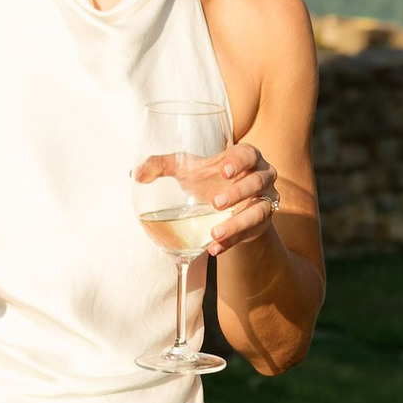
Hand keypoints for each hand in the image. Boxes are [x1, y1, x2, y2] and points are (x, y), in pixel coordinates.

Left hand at [136, 138, 278, 257]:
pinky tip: (215, 248)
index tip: (223, 170)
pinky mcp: (262, 223)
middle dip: (237, 193)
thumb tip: (137, 174)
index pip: (248, 154)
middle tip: (214, 203)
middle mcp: (261, 177)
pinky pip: (250, 233)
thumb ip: (162, 166)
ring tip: (214, 233)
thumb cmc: (208, 179)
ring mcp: (265, 201)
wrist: (226, 206)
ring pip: (259, 211)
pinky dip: (233, 241)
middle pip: (256, 182)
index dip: (238, 161)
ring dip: (237, 223)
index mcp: (245, 157)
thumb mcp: (187, 170)